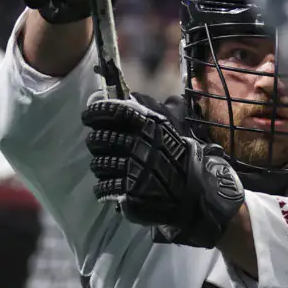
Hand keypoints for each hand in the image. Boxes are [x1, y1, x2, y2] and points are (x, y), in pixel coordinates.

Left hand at [82, 97, 245, 247]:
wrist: (198, 192)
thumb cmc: (183, 157)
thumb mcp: (173, 126)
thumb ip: (153, 110)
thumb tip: (135, 95)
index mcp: (147, 124)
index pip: (111, 111)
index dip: (96, 113)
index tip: (89, 117)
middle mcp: (136, 143)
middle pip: (99, 138)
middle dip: (95, 141)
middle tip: (98, 144)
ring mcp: (131, 168)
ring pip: (98, 163)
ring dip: (99, 165)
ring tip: (106, 167)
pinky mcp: (128, 191)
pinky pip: (105, 187)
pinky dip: (103, 187)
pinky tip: (107, 187)